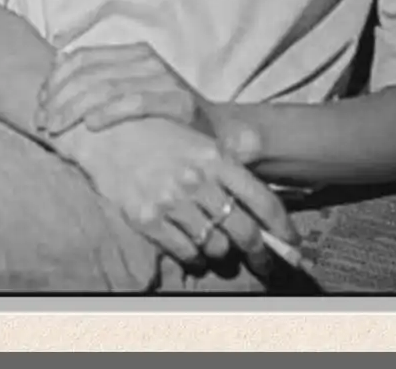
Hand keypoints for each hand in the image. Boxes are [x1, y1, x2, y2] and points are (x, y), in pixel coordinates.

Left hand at [36, 41, 212, 136]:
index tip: (39, 103)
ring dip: (75, 109)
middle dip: (59, 98)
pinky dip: (110, 112)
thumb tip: (55, 68)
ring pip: (107, 87)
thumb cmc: (164, 116)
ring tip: (56, 128)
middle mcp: (147, 59)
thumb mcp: (130, 92)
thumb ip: (99, 79)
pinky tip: (91, 125)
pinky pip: (136, 102)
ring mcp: (164, 78)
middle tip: (43, 122)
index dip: (56, 79)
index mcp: (132, 52)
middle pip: (89, 74)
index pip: (82, 57)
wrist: (216, 131)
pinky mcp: (178, 101)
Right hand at [57, 116, 297, 273]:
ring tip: (219, 247)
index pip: (261, 199)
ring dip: (223, 252)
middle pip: (244, 231)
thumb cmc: (155, 135)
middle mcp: (196, 180)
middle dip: (261, 252)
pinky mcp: (148, 218)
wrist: (104, 133)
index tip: (291, 243)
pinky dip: (196, 257)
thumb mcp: (196, 141)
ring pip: (216, 246)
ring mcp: (171, 200)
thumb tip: (258, 210)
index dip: (282, 227)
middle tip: (264, 262)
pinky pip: (186, 252)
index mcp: (213, 157)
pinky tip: (194, 250)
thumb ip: (227, 169)